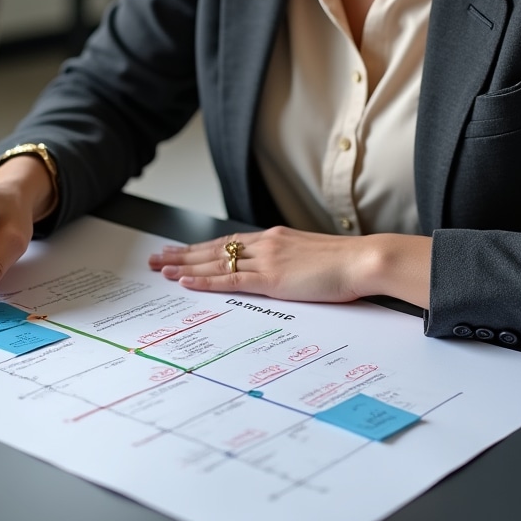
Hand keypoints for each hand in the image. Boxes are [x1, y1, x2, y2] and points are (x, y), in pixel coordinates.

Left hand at [148, 227, 431, 308]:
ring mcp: (266, 260)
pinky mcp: (271, 279)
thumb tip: (284, 272)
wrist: (363, 260)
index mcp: (274, 238)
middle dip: (183, 254)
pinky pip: (229, 281)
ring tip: (161, 269)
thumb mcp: (312, 257)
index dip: (202, 248)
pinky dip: (204, 281)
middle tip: (157, 258)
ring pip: (214, 263)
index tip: (181, 251)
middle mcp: (265, 243)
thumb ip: (292, 262)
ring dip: (185, 266)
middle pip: (213, 249)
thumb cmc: (346, 263)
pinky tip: (185, 282)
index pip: (228, 243)